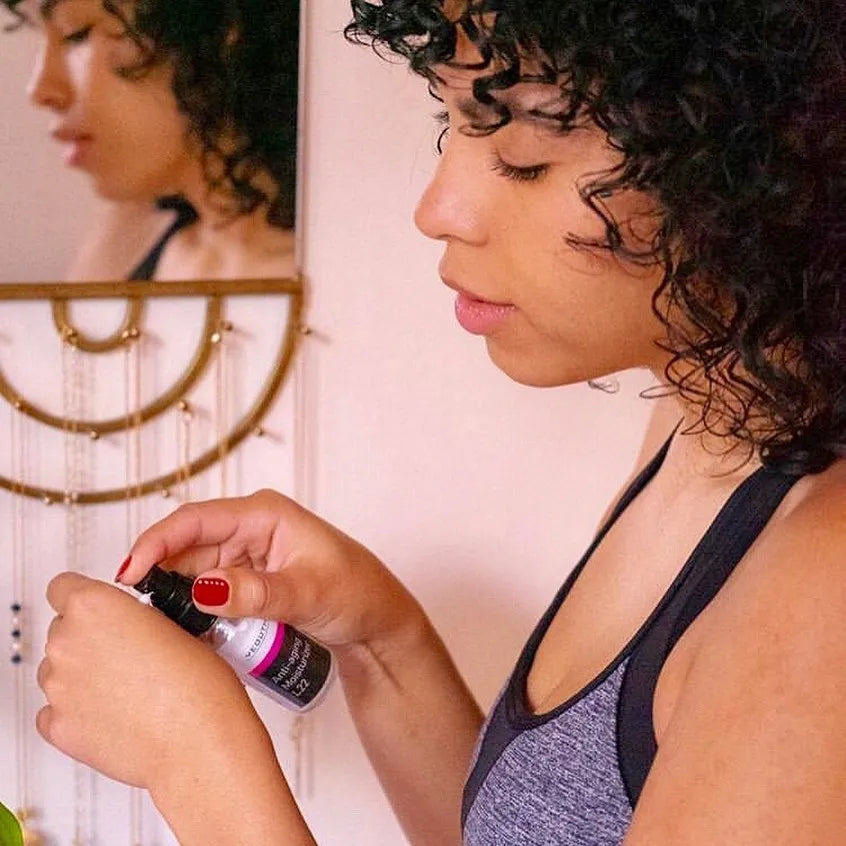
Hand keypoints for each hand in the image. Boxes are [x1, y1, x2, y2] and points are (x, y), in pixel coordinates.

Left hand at [36, 572, 263, 789]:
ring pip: (58, 669)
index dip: (84, 596)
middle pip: (63, 629)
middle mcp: (67, 643)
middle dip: (91, 637)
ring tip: (127, 687)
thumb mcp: (176, 625)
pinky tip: (114, 711)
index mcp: (93, 606)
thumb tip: (130, 625)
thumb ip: (135, 618)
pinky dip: (77, 709)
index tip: (101, 609)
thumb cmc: (198, 684)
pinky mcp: (57, 727)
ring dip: (84, 673)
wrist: (198, 741)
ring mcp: (57, 688)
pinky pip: (54, 710)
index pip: (62, 586)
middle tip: (129, 652)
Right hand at [117, 489, 425, 652]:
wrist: (377, 621)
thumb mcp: (307, 594)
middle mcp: (249, 529)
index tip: (129, 576)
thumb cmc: (357, 594)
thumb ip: (257, 593)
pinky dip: (195, 612)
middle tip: (143, 617)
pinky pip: (207, 593)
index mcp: (264, 514)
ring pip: (193, 574)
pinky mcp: (246, 581)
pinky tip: (189, 634)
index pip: (195, 520)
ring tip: (165, 630)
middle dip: (162, 578)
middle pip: (186, 548)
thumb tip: (204, 589)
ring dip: (178, 599)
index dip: (156, 543)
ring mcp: (246, 556)